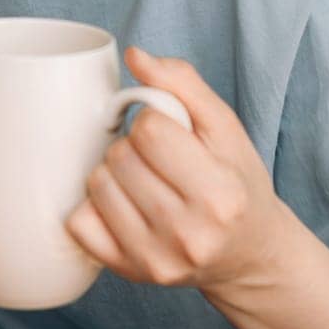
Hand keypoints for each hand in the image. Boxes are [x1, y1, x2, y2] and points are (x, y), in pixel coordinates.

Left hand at [64, 46, 294, 295]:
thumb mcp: (225, 128)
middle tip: (158, 160)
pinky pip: (79, 222)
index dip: (154, 122)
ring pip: (96, 184)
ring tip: (143, 181)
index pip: (149, 130)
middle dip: (133, 146)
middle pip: (119, 156)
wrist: (248, 253)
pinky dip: (93, 206)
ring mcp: (156, 259)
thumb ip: (183, 84)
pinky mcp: (131, 273)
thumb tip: (135, 55)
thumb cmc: (237, 183)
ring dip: (113, 173)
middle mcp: (188, 234)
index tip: (170, 135)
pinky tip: (124, 206)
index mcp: (218, 194)